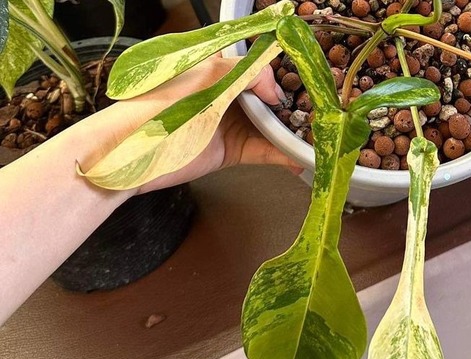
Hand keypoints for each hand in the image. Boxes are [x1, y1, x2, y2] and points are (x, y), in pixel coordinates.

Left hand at [76, 55, 301, 194]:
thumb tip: (275, 89)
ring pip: (270, 126)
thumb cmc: (161, 109)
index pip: (260, 65)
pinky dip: (280, 156)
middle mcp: (227, 93)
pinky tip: (299, 160)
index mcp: (218, 67)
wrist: (129, 154)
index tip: (299, 87)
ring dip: (291, 134)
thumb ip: (246, 74)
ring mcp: (229, 122)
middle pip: (269, 97)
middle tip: (318, 118)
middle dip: (293, 107)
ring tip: (317, 142)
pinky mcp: (229, 151)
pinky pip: (262, 151)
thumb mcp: (207, 79)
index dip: (281, 74)